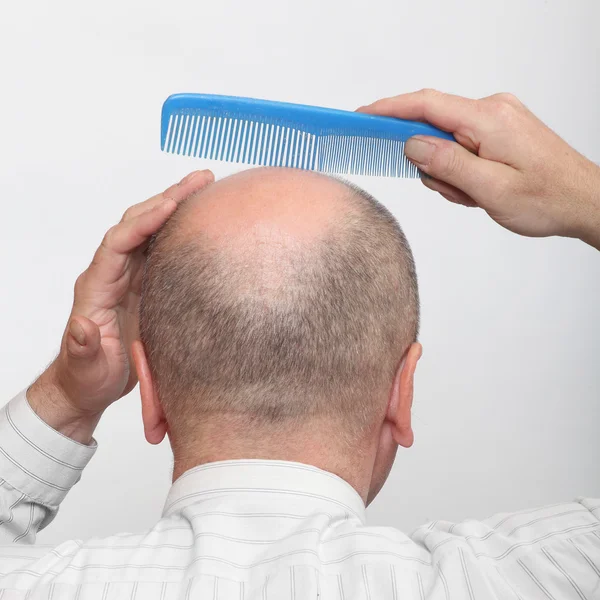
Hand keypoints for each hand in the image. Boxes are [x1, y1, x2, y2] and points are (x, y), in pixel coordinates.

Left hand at [28, 170, 213, 441]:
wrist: (89, 384)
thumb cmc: (87, 376)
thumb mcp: (85, 367)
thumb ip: (82, 347)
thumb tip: (81, 326)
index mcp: (97, 287)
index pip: (119, 243)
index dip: (144, 222)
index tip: (171, 204)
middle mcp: (113, 274)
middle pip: (137, 224)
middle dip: (167, 198)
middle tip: (201, 180)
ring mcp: (130, 277)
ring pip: (151, 231)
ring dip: (176, 206)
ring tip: (206, 189)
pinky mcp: (144, 285)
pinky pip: (161, 249)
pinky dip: (180, 231)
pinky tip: (201, 222)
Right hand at [359, 90, 599, 248]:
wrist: (583, 201)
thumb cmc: (547, 198)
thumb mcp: (490, 189)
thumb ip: (447, 164)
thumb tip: (411, 144)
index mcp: (489, 119)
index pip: (425, 105)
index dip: (388, 110)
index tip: (361, 118)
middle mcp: (492, 110)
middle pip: (434, 127)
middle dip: (430, 162)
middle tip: (452, 189)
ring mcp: (497, 119)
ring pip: (446, 142)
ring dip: (449, 172)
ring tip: (474, 194)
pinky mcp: (499, 130)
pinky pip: (462, 146)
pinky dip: (461, 170)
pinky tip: (479, 188)